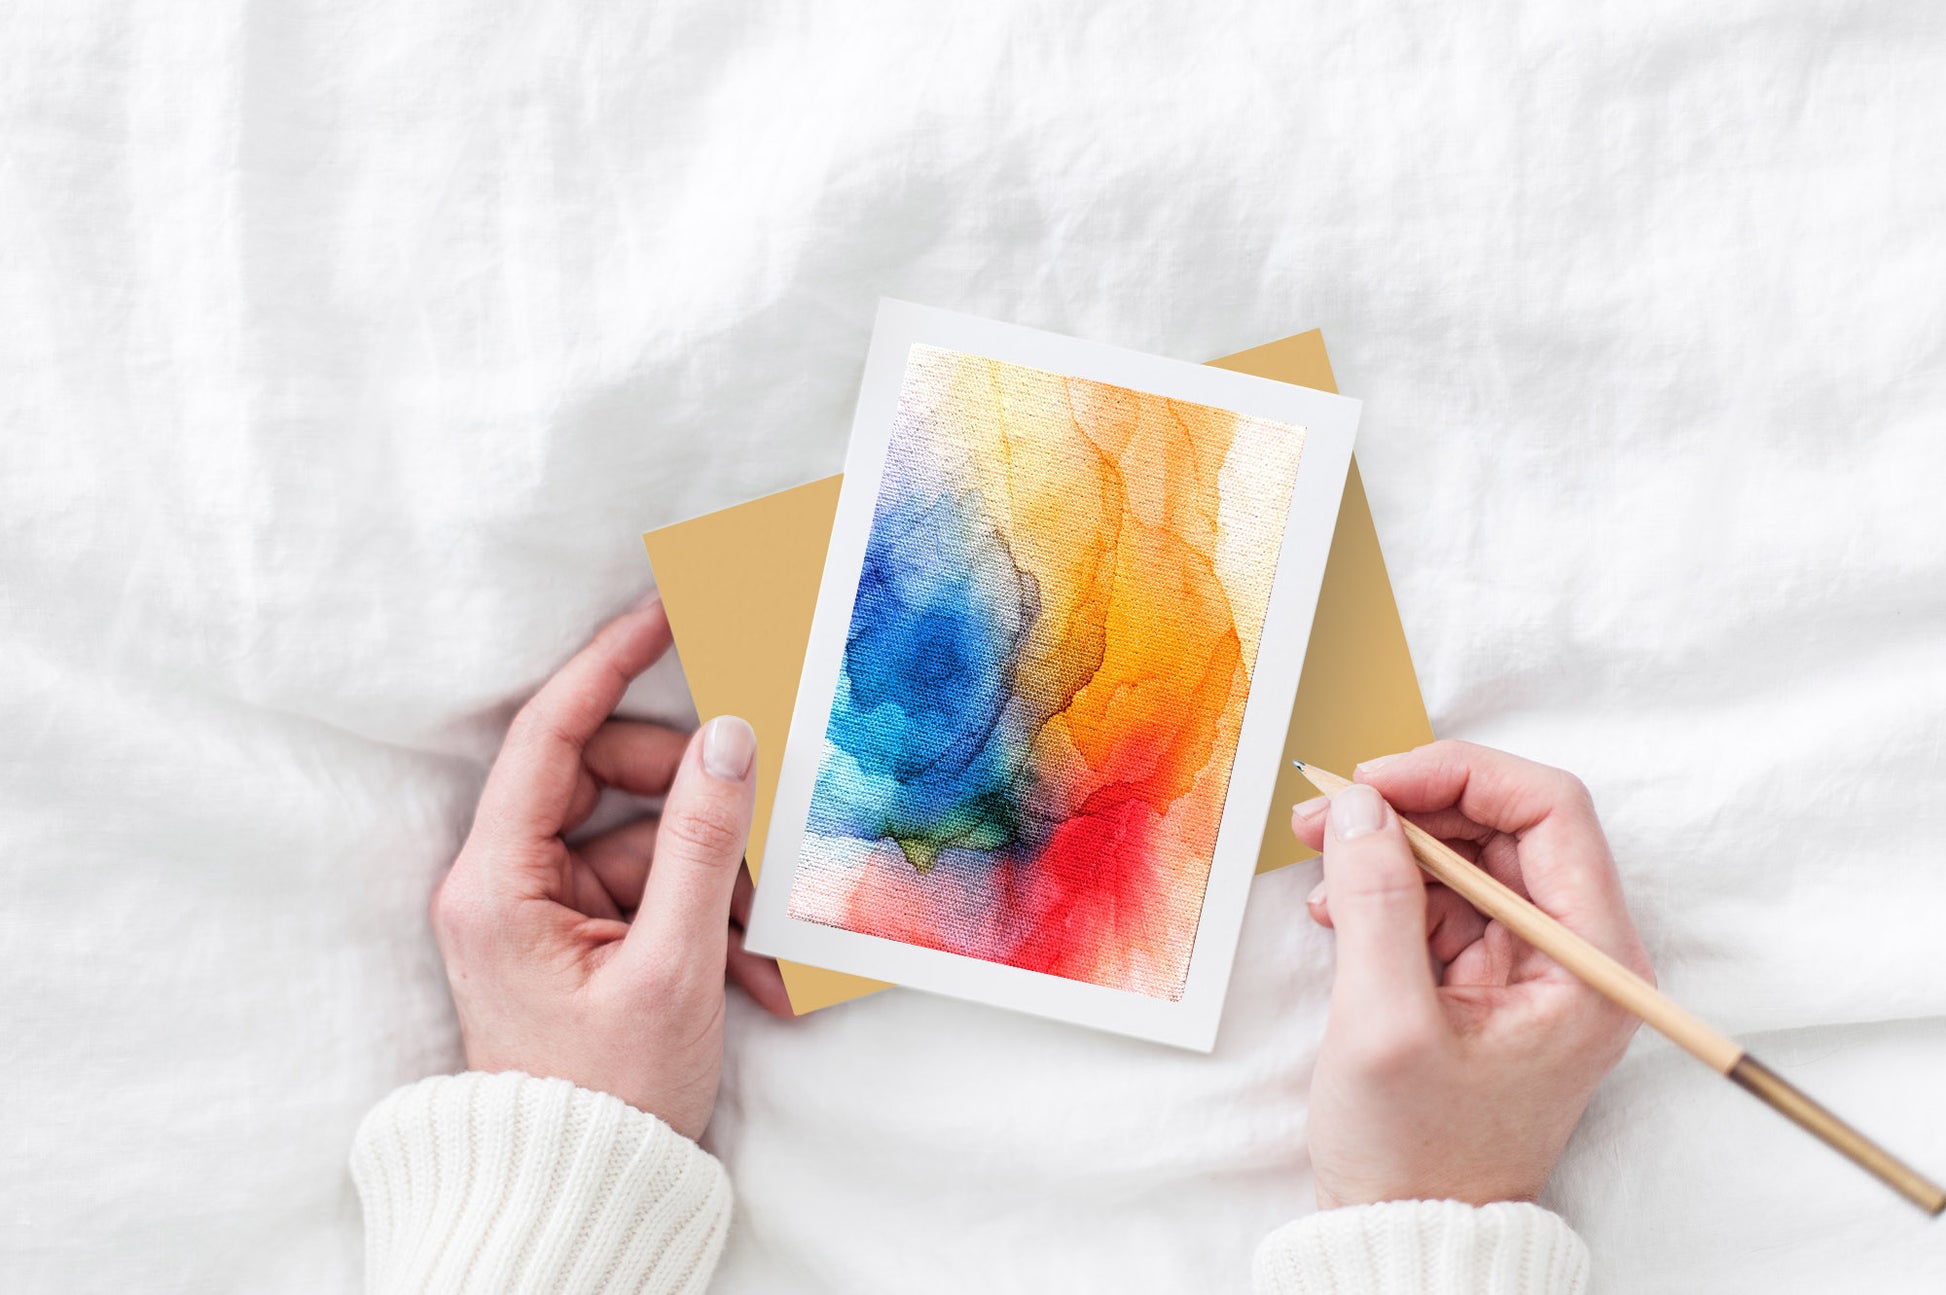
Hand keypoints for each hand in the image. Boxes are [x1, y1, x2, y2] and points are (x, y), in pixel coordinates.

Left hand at [429, 600, 791, 1139]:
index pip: (551, 735)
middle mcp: (505, 883)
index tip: (662, 616)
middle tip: (757, 832)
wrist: (581, 1196)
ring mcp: (540, 911)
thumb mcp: (673, 964)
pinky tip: (750, 974)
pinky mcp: (575, 938)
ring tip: (763, 940)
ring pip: (642, 838)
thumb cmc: (607, 1094)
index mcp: (497, 880)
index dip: (607, 666)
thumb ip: (705, 844)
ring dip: (713, 877)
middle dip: (693, 804)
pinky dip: (704, 919)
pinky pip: (650, 891)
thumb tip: (729, 737)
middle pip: (607, 783)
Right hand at [1289, 740, 1652, 1208]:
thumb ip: (1376, 902)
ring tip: (1320, 863)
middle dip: (1411, 806)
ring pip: (1468, 855)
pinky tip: (1337, 910)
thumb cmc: (1415, 1154)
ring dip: (1390, 846)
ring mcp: (1533, 964)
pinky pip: (1443, 897)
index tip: (1373, 783)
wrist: (1411, 1230)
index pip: (1549, 811)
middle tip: (1326, 812)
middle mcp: (1578, 953)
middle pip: (1506, 825)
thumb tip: (1358, 805)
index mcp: (1591, 963)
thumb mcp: (1384, 1023)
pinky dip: (1387, 888)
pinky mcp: (1490, 977)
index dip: (1458, 776)